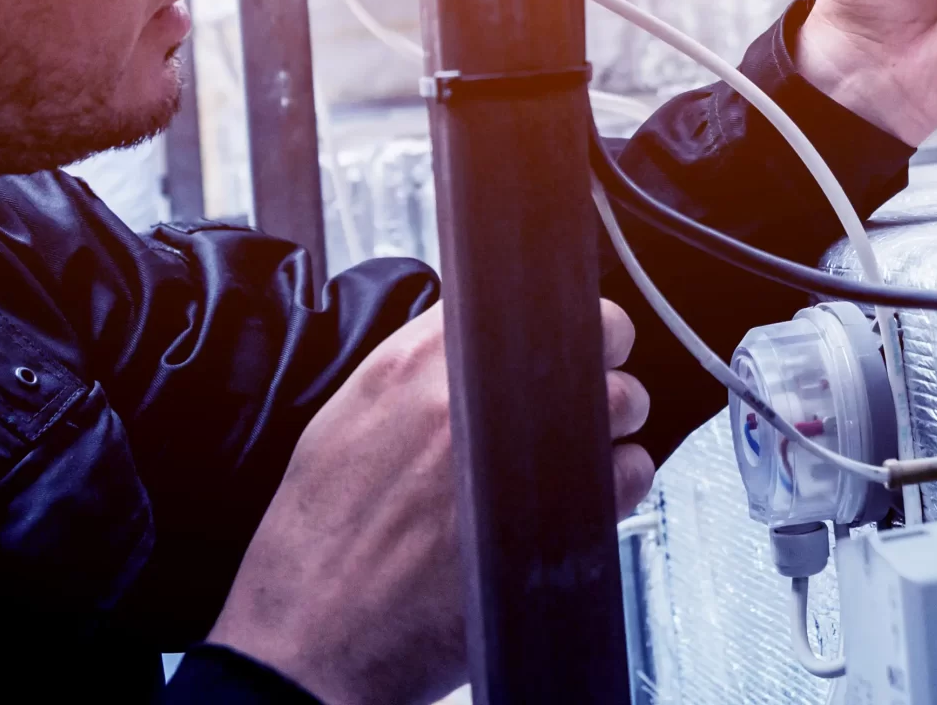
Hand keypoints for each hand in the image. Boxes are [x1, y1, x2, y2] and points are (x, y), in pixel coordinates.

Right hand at [209, 301, 652, 704]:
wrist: (308, 639)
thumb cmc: (317, 547)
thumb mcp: (345, 424)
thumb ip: (415, 375)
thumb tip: (475, 350)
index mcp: (414, 364)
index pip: (524, 297)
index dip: (560, 320)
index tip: (564, 341)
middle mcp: (469, 396)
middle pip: (592, 337)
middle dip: (600, 362)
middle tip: (585, 394)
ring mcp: (518, 453)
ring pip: (620, 402)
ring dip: (613, 423)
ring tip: (578, 454)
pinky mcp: (556, 513)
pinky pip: (628, 474)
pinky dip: (620, 481)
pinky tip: (583, 499)